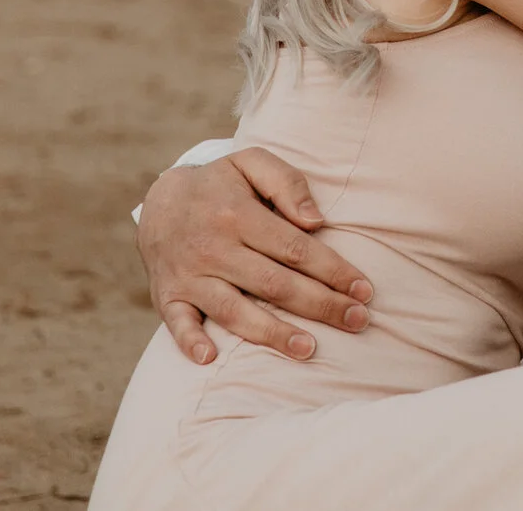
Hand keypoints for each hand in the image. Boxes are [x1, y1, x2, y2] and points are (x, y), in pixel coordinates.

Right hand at [135, 149, 375, 365]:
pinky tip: (210, 358)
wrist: (158, 201)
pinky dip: (190, 342)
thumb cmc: (219, 185)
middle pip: (274, 284)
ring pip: (234, 310)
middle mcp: (214, 248)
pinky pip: (176, 324)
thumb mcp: (251, 163)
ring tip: (308, 349)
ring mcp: (189, 276)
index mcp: (238, 215)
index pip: (296, 248)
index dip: (334, 271)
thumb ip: (287, 184)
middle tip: (358, 321)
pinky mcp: (167, 297)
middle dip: (320, 305)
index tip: (364, 290)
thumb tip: (316, 222)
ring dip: (271, 333)